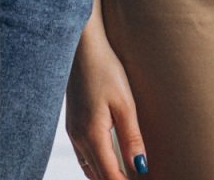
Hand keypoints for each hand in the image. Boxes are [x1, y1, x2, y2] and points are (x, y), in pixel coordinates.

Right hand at [67, 34, 147, 178]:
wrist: (82, 47)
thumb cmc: (104, 69)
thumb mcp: (125, 103)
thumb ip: (132, 137)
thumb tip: (140, 166)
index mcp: (92, 135)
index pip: (109, 175)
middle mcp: (78, 137)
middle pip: (98, 175)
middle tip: (137, 179)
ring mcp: (73, 131)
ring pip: (89, 167)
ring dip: (106, 175)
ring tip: (126, 175)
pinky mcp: (72, 123)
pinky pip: (83, 155)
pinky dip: (97, 164)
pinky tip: (109, 161)